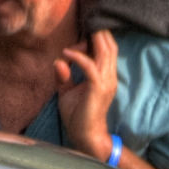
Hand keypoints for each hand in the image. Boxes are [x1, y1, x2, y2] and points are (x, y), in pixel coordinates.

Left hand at [54, 27, 120, 161]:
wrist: (86, 136)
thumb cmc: (78, 116)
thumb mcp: (67, 92)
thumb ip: (64, 76)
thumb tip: (58, 61)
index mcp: (106, 74)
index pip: (107, 47)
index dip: (95, 37)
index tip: (77, 39)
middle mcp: (109, 75)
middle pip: (109, 44)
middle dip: (94, 33)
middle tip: (78, 31)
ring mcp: (106, 81)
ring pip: (104, 50)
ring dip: (88, 41)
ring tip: (74, 39)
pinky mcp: (98, 88)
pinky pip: (89, 65)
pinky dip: (77, 57)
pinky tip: (66, 55)